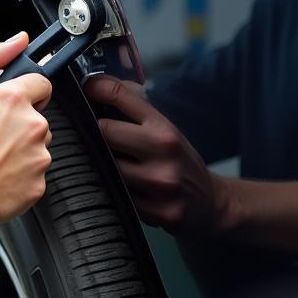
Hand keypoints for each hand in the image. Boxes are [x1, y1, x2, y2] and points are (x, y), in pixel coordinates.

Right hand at [0, 71, 52, 226]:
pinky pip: (32, 173)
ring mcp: (39, 155)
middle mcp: (31, 125)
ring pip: (35, 146)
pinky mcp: (38, 182)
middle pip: (36, 118)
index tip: (24, 95)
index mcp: (12, 100)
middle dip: (19, 124)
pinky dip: (18, 174)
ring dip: (19, 149)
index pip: (41, 82)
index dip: (31, 88)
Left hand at [86, 76, 231, 233]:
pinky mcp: (158, 212)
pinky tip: (129, 189)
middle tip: (104, 137)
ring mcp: (161, 184)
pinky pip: (118, 196)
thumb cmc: (178, 160)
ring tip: (116, 164)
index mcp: (164, 128)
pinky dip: (117, 191)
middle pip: (105, 132)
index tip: (87, 87)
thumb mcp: (164, 129)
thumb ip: (133, 107)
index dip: (98, 87)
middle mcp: (164, 152)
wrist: (209, 202)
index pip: (122, 97)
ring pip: (108, 167)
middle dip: (99, 132)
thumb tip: (97, 84)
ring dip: (105, 164)